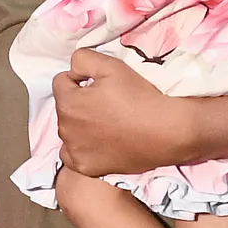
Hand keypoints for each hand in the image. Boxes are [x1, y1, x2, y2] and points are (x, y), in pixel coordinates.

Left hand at [54, 48, 193, 175]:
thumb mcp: (111, 65)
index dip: (81, 79)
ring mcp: (75, 151)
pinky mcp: (86, 168)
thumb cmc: (138, 96)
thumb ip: (82, 59)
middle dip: (80, 102)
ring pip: (69, 130)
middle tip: (108, 104)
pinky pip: (73, 155)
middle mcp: (65, 129)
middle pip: (65, 107)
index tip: (101, 85)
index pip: (61, 82)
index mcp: (68, 103)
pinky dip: (82, 148)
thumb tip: (73, 70)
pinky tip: (100, 143)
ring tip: (107, 123)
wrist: (165, 131)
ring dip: (80, 125)